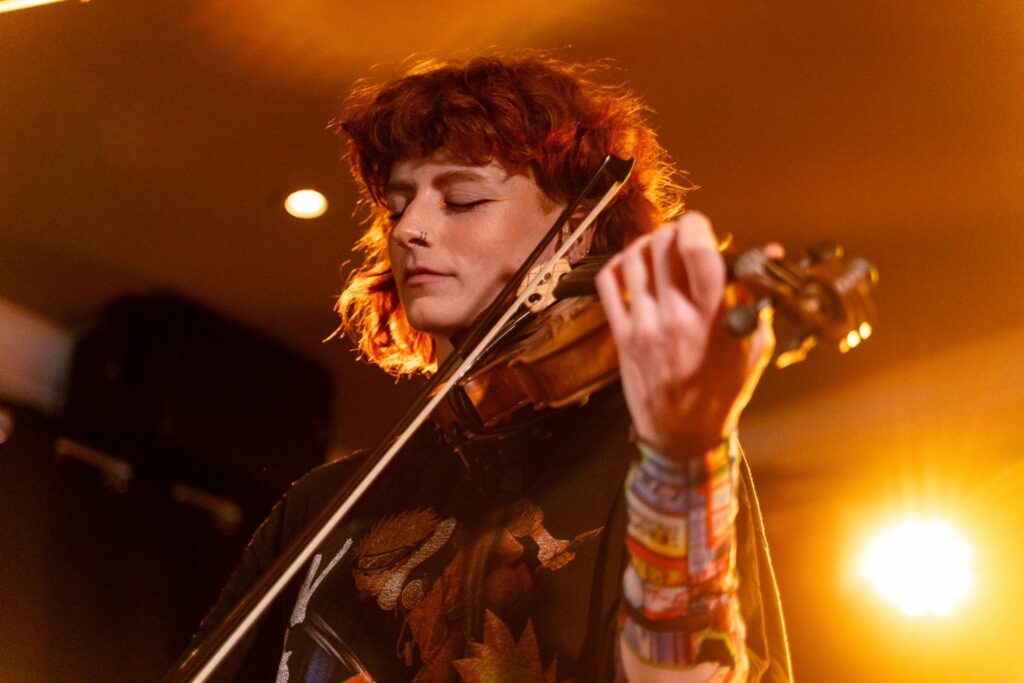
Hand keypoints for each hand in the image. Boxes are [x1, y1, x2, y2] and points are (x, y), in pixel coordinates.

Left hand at [594, 212, 774, 458]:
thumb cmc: (723, 390)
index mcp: (713, 320)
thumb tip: (770, 254)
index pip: (698, 252)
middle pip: (662, 246)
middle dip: (674, 231)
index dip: (697, 226)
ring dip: (648, 243)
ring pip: (634, 258)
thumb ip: (756, 299)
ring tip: (661, 249)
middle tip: (682, 238)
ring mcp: (643, 326)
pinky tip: (635, 267)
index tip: (701, 227)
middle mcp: (675, 318)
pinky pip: (610, 283)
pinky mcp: (621, 336)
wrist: (682, 435)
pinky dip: (621, 264)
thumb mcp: (753, 348)